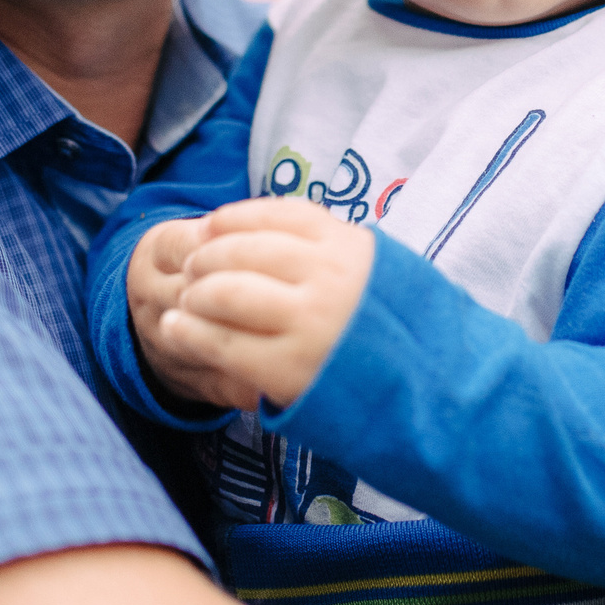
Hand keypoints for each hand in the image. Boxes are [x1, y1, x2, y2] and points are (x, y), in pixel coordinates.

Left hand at [151, 198, 375, 408]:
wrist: (428, 390)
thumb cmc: (392, 328)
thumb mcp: (376, 269)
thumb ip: (328, 246)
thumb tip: (261, 228)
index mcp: (349, 248)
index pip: (277, 215)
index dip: (234, 218)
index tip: (210, 226)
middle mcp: (329, 279)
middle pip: (244, 251)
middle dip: (207, 255)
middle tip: (191, 266)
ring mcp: (309, 324)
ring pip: (227, 292)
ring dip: (196, 292)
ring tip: (186, 299)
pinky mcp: (290, 369)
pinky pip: (223, 343)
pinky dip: (190, 331)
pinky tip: (176, 327)